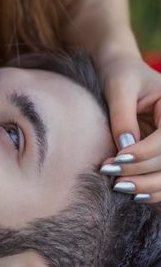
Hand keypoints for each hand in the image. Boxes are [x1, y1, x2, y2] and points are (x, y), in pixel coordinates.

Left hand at [99, 56, 160, 203]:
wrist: (122, 73)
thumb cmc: (120, 75)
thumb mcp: (119, 88)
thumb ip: (122, 117)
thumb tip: (125, 147)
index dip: (144, 152)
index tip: (117, 159)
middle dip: (141, 170)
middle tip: (111, 175)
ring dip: (148, 184)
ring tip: (119, 186)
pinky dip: (155, 189)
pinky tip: (136, 193)